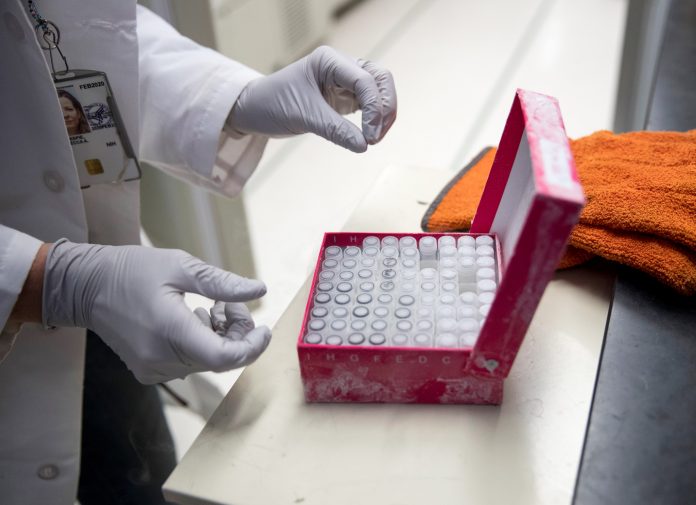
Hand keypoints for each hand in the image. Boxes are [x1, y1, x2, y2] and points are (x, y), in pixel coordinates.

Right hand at [43, 241, 270, 383]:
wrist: (85, 286)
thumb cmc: (132, 270)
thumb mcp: (181, 267)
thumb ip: (222, 283)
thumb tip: (260, 292)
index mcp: (172, 333)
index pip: (226, 357)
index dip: (253, 346)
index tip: (265, 328)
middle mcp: (162, 360)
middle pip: (221, 358)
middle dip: (237, 332)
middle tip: (231, 302)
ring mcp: (153, 370)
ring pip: (207, 361)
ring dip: (220, 336)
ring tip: (212, 305)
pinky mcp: (148, 371)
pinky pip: (189, 363)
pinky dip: (202, 344)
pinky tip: (194, 318)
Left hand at [229, 45, 396, 152]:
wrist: (255, 109)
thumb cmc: (272, 104)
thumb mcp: (304, 116)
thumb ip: (336, 130)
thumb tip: (364, 146)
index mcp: (330, 60)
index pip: (365, 80)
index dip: (374, 109)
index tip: (370, 138)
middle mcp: (341, 66)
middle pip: (380, 80)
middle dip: (384, 108)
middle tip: (376, 138)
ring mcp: (345, 81)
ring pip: (379, 91)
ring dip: (383, 114)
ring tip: (374, 139)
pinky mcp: (344, 97)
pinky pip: (369, 105)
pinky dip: (374, 119)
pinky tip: (369, 136)